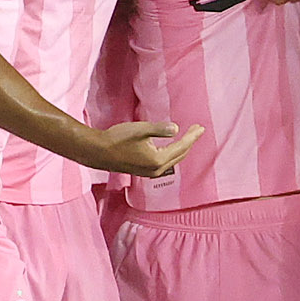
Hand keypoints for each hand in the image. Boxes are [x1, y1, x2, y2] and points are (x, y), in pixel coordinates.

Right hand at [91, 119, 206, 176]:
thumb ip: (159, 129)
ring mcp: (150, 172)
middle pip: (180, 155)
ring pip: (173, 160)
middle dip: (190, 142)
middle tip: (198, 130)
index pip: (181, 147)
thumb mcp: (140, 130)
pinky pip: (165, 162)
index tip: (201, 128)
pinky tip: (172, 147)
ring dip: (182, 148)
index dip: (192, 136)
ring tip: (189, 137)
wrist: (98, 152)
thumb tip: (176, 128)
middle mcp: (156, 170)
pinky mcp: (144, 171)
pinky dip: (173, 153)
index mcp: (158, 160)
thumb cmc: (117, 139)